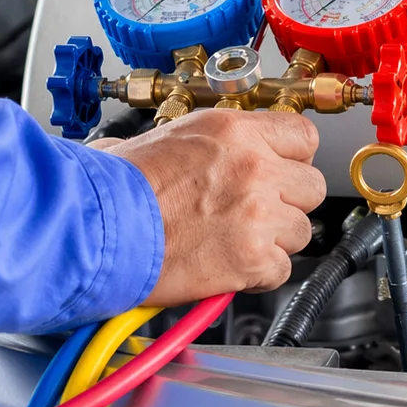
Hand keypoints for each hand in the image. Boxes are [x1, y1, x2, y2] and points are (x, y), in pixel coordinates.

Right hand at [90, 109, 324, 305]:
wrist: (94, 229)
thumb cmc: (112, 187)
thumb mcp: (161, 137)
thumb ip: (200, 142)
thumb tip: (198, 149)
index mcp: (232, 131)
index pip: (303, 136)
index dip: (294, 157)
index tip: (282, 169)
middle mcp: (253, 167)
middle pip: (311, 186)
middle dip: (289, 201)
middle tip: (257, 211)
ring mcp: (257, 213)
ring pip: (300, 231)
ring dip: (274, 240)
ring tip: (233, 241)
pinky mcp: (251, 258)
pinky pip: (281, 270)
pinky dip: (258, 275)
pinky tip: (228, 268)